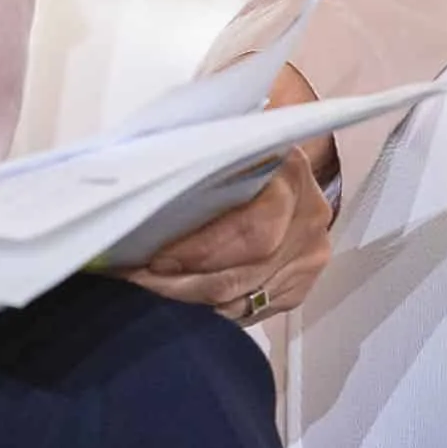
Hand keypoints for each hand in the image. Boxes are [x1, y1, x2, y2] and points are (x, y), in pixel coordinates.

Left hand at [121, 64, 337, 323]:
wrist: (285, 154)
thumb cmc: (242, 143)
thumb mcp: (225, 135)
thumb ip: (197, 159)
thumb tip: (138, 187)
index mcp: (290, 173)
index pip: (251, 228)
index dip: (202, 250)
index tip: (155, 260)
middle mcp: (308, 218)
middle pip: (246, 270)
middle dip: (186, 283)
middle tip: (138, 284)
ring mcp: (308, 256)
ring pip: (245, 298)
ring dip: (192, 303)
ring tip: (148, 297)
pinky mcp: (299, 286)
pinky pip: (251, 311)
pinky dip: (212, 312)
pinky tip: (181, 307)